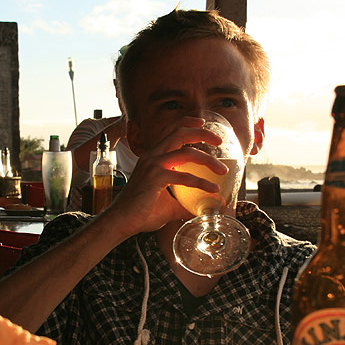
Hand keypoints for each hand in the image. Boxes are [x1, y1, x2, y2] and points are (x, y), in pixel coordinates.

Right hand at [101, 116, 227, 237]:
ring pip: (186, 152)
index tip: (203, 124)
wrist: (122, 222)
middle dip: (202, 133)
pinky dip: (202, 182)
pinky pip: (185, 177)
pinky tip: (213, 189)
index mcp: (152, 157)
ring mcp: (153, 165)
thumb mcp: (168, 205)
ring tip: (222, 170)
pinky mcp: (156, 178)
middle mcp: (152, 156)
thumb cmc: (141, 213)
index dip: (187, 123)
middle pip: (179, 133)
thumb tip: (202, 210)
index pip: (170, 131)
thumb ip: (184, 203)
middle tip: (219, 139)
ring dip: (208, 159)